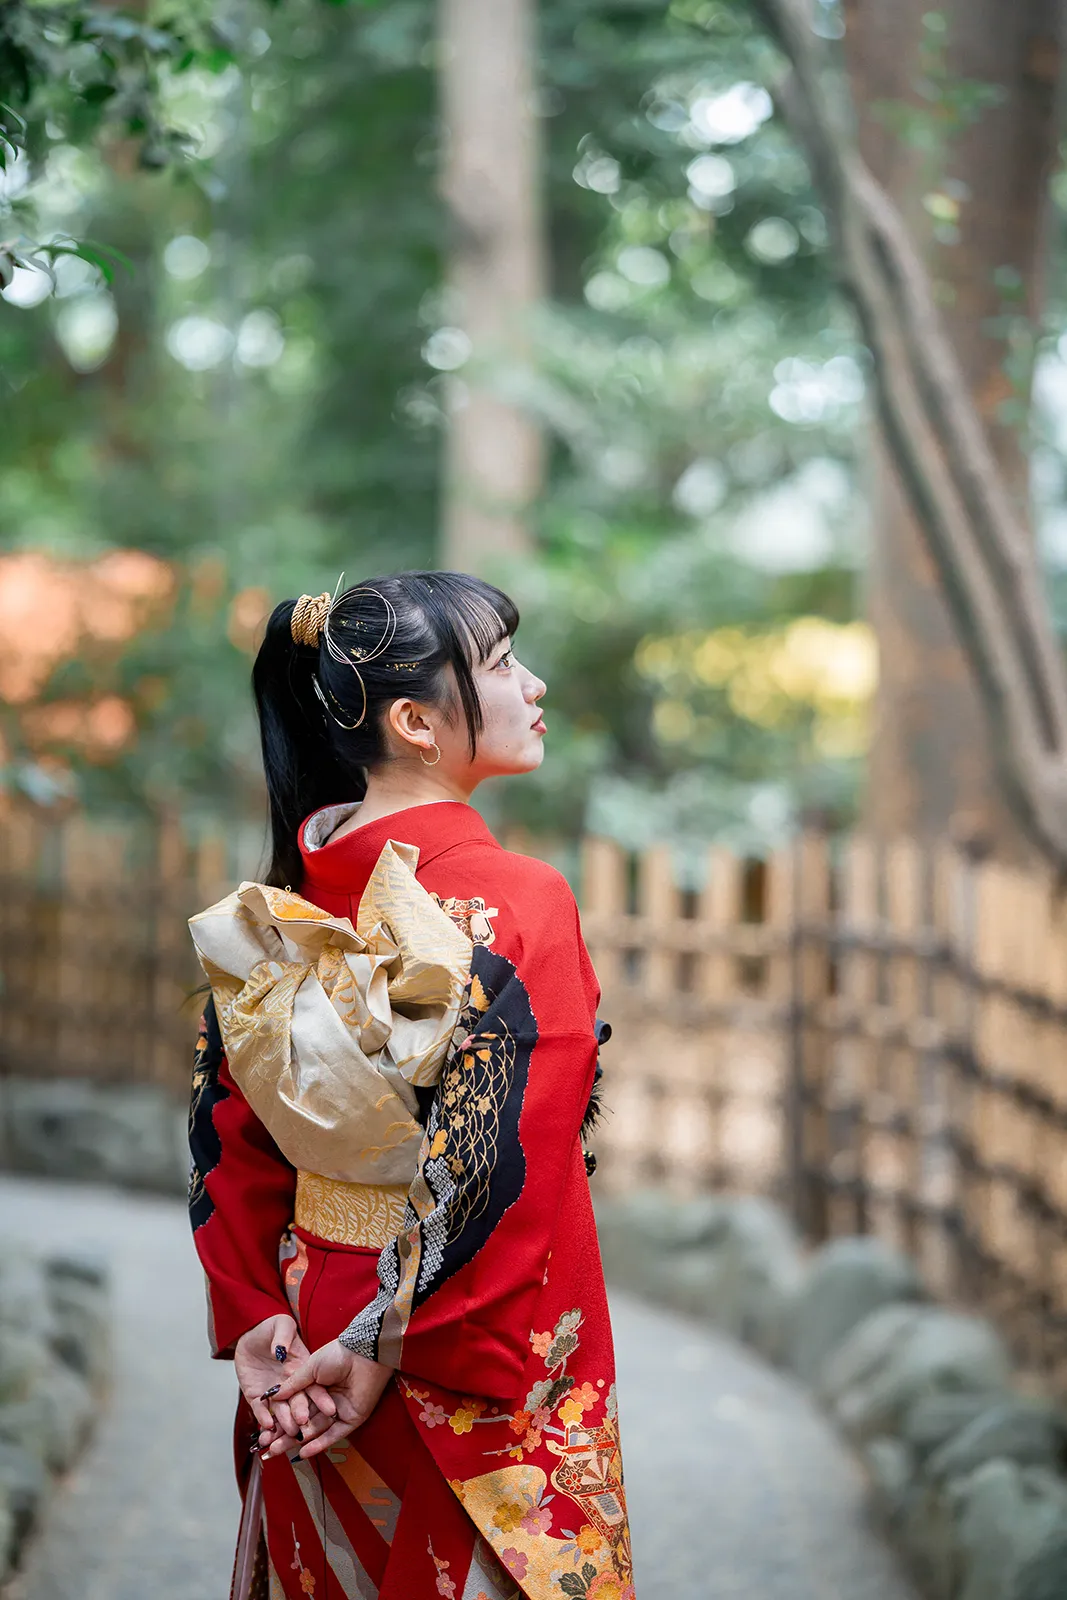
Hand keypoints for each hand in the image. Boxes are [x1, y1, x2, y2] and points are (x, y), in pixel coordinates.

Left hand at [233, 1313, 335, 1447]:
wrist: (250, 1335)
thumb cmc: (270, 1327)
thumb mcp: (280, 1325)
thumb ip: (283, 1335)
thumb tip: (280, 1350)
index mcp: (301, 1369)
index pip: (314, 1386)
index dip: (321, 1398)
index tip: (330, 1409)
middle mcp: (290, 1384)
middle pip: (298, 1402)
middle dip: (302, 1414)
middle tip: (304, 1425)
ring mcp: (274, 1392)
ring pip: (281, 1411)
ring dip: (284, 1422)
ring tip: (287, 1433)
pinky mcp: (256, 1396)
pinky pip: (260, 1409)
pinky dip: (263, 1417)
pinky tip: (266, 1426)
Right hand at [268, 1339, 392, 1459]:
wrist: (363, 1354)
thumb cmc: (338, 1355)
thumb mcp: (310, 1367)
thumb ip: (293, 1385)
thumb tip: (273, 1397)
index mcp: (316, 1389)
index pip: (295, 1409)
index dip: (280, 1420)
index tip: (264, 1432)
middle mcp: (326, 1402)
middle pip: (302, 1423)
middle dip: (284, 1436)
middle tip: (267, 1448)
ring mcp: (338, 1412)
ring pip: (314, 1431)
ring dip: (297, 1442)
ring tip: (277, 1451)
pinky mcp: (351, 1420)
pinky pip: (333, 1435)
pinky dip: (319, 1444)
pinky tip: (303, 1451)